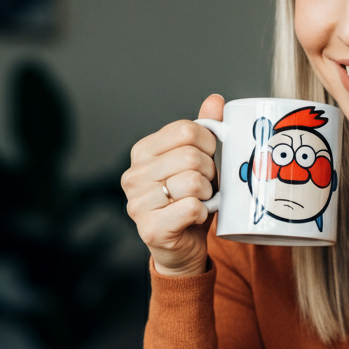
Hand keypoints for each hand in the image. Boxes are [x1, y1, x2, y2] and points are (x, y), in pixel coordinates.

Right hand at [121, 94, 223, 276]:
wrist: (184, 248)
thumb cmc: (190, 202)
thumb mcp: (199, 163)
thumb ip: (204, 132)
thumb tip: (215, 99)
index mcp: (142, 151)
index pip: (186, 129)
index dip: (209, 143)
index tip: (209, 158)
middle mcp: (133, 175)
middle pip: (191, 156)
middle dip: (210, 173)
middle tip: (206, 187)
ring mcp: (138, 203)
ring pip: (194, 182)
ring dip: (208, 195)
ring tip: (200, 202)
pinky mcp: (151, 228)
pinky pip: (192, 207)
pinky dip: (204, 213)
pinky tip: (196, 217)